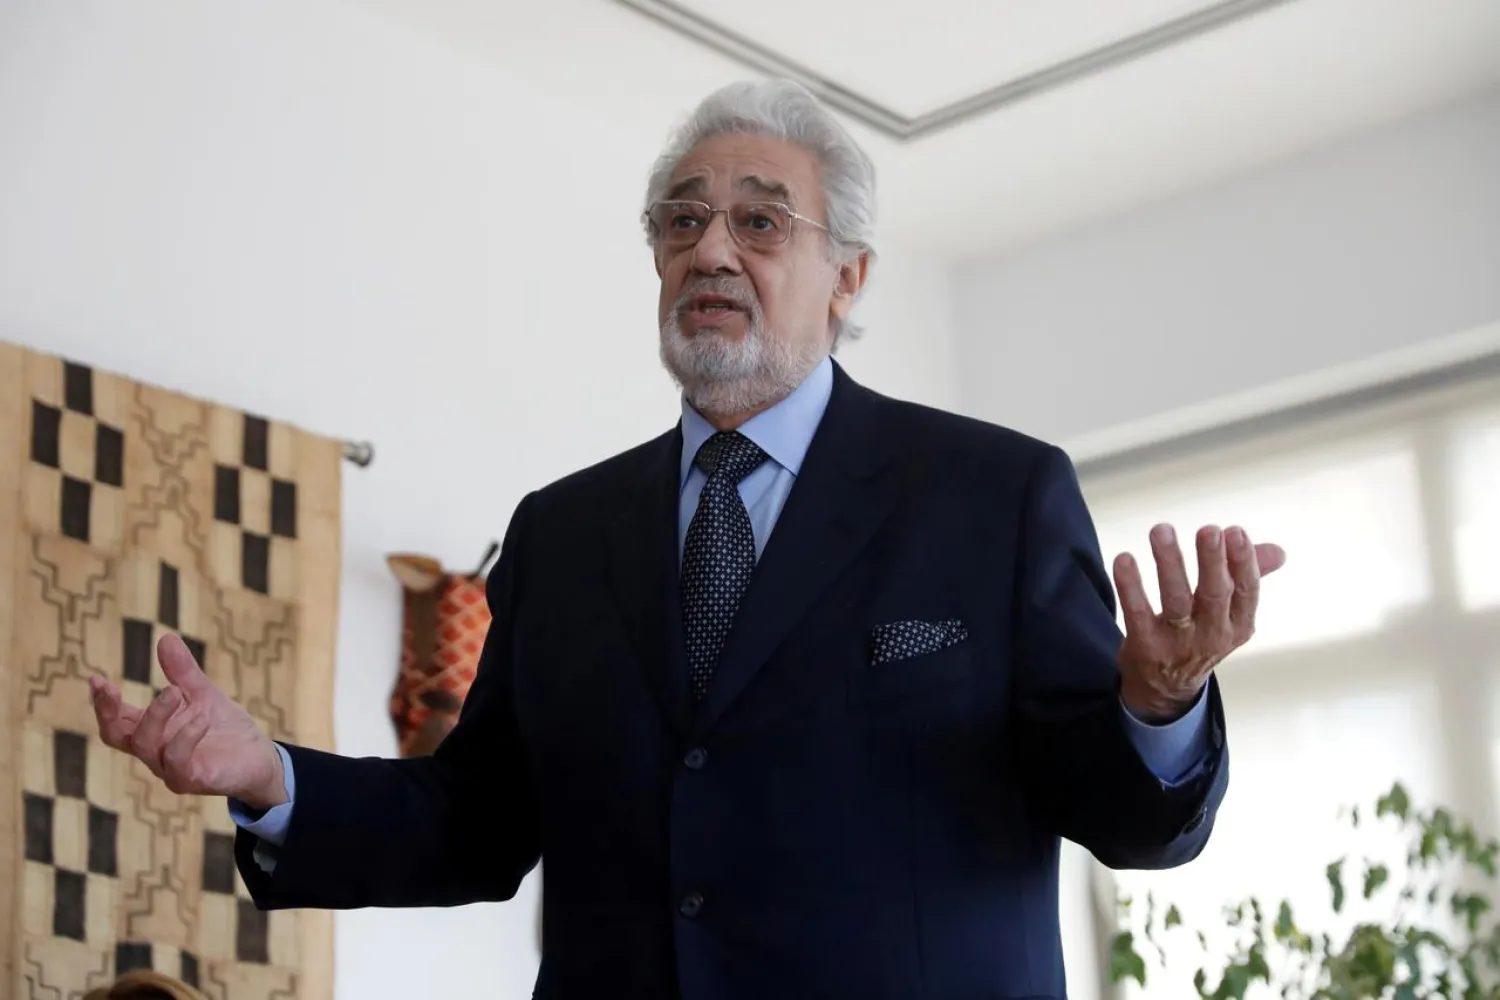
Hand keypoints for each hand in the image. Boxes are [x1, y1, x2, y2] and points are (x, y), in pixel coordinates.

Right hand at [91, 633, 285, 809]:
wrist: (260, 759)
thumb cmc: (225, 729)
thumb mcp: (203, 694)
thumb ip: (182, 672)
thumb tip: (166, 637)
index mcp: (152, 731)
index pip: (115, 720)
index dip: (102, 702)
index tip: (95, 679)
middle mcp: (155, 752)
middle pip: (116, 735)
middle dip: (108, 711)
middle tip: (110, 686)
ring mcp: (170, 769)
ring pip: (144, 745)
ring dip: (155, 714)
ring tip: (175, 691)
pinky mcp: (192, 780)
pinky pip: (177, 762)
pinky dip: (186, 737)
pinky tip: (201, 718)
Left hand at [1112, 523, 1285, 721]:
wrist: (1166, 688)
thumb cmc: (1200, 636)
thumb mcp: (1230, 616)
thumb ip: (1247, 578)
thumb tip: (1278, 551)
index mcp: (1238, 624)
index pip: (1246, 590)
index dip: (1243, 561)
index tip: (1235, 531)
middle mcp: (1212, 635)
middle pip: (1214, 594)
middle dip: (1212, 561)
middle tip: (1208, 530)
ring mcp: (1178, 643)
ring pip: (1175, 600)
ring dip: (1169, 564)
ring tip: (1162, 530)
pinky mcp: (1146, 646)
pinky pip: (1137, 613)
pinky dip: (1130, 586)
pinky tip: (1125, 559)